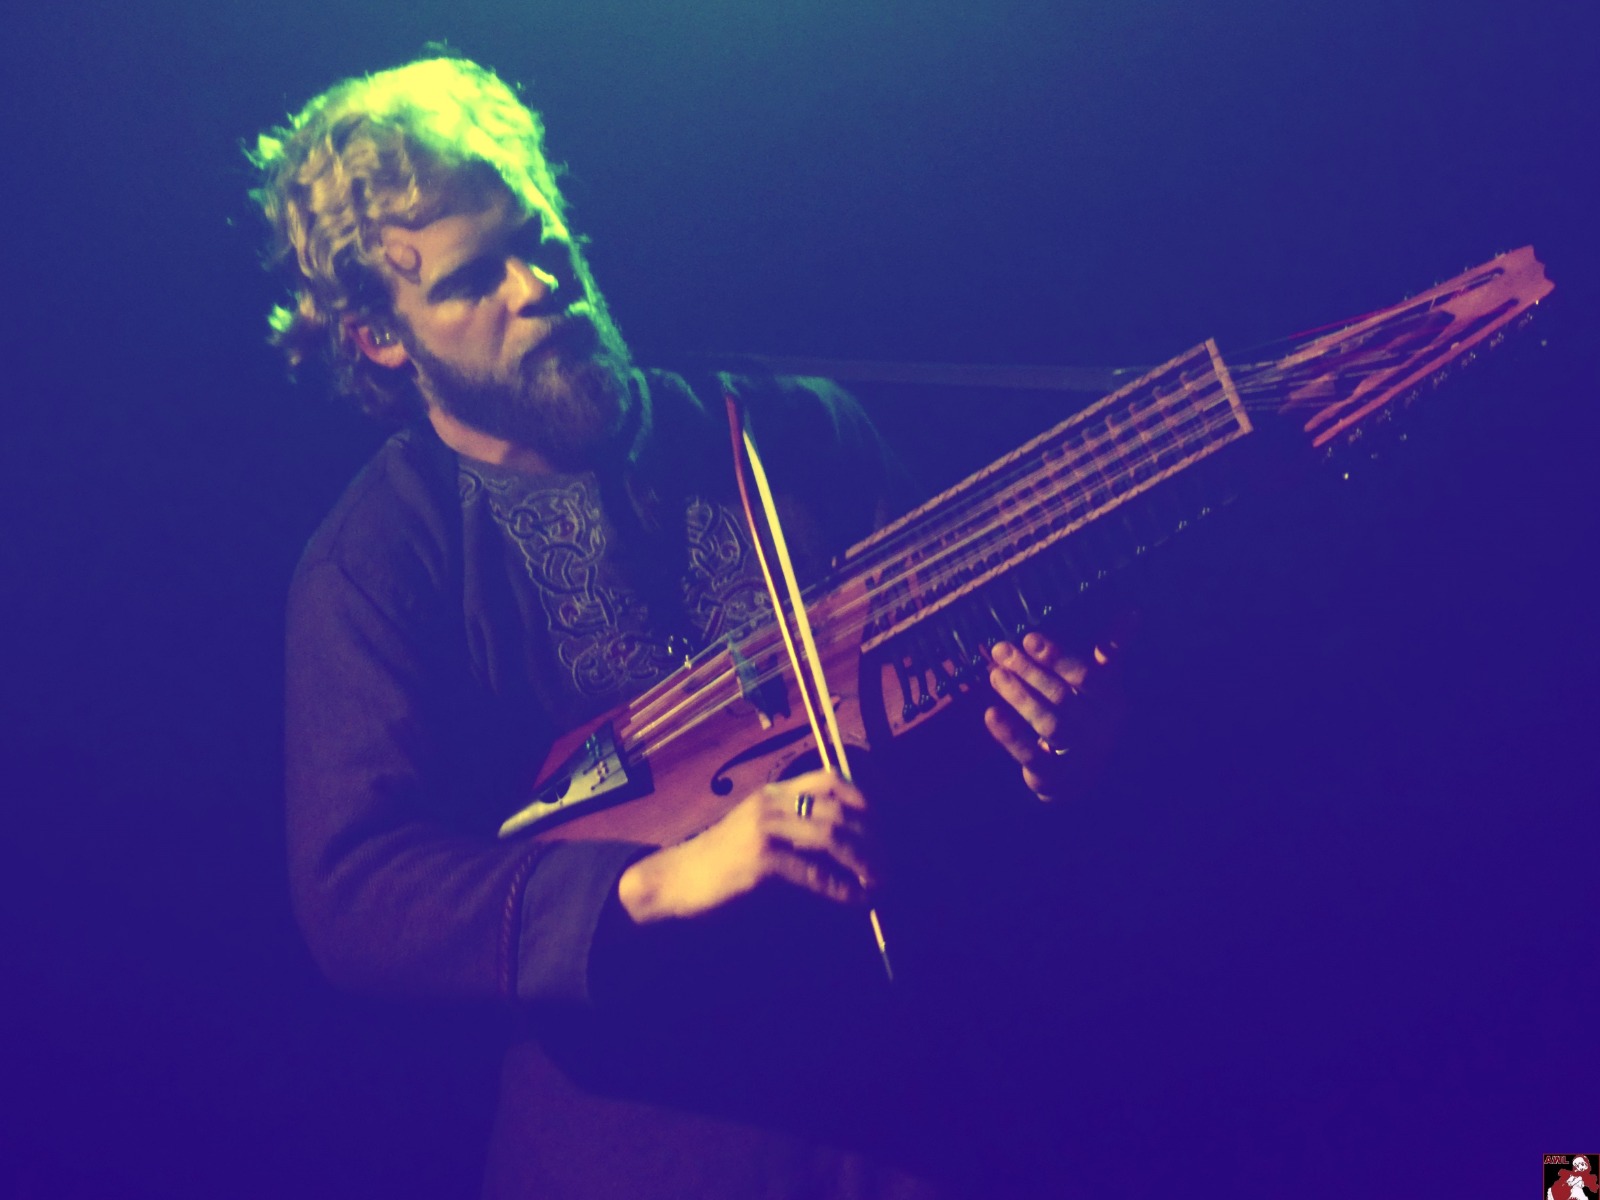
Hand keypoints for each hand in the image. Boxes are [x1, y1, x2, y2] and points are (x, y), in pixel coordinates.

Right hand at [617, 770, 876, 923]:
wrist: (672, 881)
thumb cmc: (715, 862)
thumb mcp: (752, 832)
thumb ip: (788, 830)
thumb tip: (838, 847)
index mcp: (771, 793)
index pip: (827, 779)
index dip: (860, 798)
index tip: (879, 823)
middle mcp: (770, 804)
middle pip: (837, 810)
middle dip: (870, 838)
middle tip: (886, 864)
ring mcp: (765, 830)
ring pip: (830, 837)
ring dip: (862, 862)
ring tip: (877, 883)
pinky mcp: (761, 861)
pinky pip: (813, 873)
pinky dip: (840, 888)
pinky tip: (854, 900)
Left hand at [983, 628, 1127, 801]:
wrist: (1081, 774)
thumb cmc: (1086, 716)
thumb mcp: (1100, 685)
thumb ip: (1109, 652)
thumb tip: (1133, 612)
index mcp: (1112, 702)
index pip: (1087, 676)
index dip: (1057, 657)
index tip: (1029, 637)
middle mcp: (1100, 730)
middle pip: (1063, 697)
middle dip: (1030, 671)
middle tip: (1001, 650)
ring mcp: (1079, 756)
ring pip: (1049, 723)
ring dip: (1020, 697)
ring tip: (995, 674)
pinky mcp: (1055, 777)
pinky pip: (1031, 755)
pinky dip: (1010, 736)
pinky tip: (990, 714)